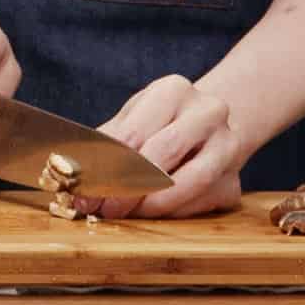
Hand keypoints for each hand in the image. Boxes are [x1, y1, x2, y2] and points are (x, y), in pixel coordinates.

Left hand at [82, 75, 246, 219]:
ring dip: (147, 206)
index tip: (83, 192)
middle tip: (101, 208)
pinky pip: (196, 206)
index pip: (134, 133)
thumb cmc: (163, 121)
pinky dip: (169, 214)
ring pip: (183, 186)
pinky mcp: (235, 183)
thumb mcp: (135, 117)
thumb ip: (108, 140)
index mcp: (174, 90)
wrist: (211, 124)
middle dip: (124, 189)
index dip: (106, 166)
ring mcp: (228, 146)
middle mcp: (208, 112)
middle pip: (160, 156)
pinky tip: (151, 213)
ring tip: (124, 213)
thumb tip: (69, 167)